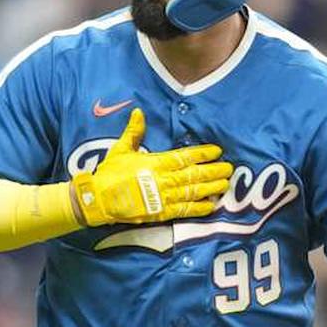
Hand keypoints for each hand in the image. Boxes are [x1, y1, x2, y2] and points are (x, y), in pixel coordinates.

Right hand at [71, 108, 231, 225]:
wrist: (98, 200)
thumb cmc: (109, 174)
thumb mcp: (120, 149)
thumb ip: (134, 132)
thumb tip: (138, 112)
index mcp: (155, 163)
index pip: (184, 157)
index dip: (202, 154)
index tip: (217, 151)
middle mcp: (163, 180)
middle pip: (194, 175)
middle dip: (213, 171)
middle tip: (228, 168)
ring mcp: (163, 198)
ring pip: (193, 192)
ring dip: (210, 188)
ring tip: (225, 185)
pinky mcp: (160, 213)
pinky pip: (184, 211)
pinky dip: (198, 208)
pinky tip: (210, 205)